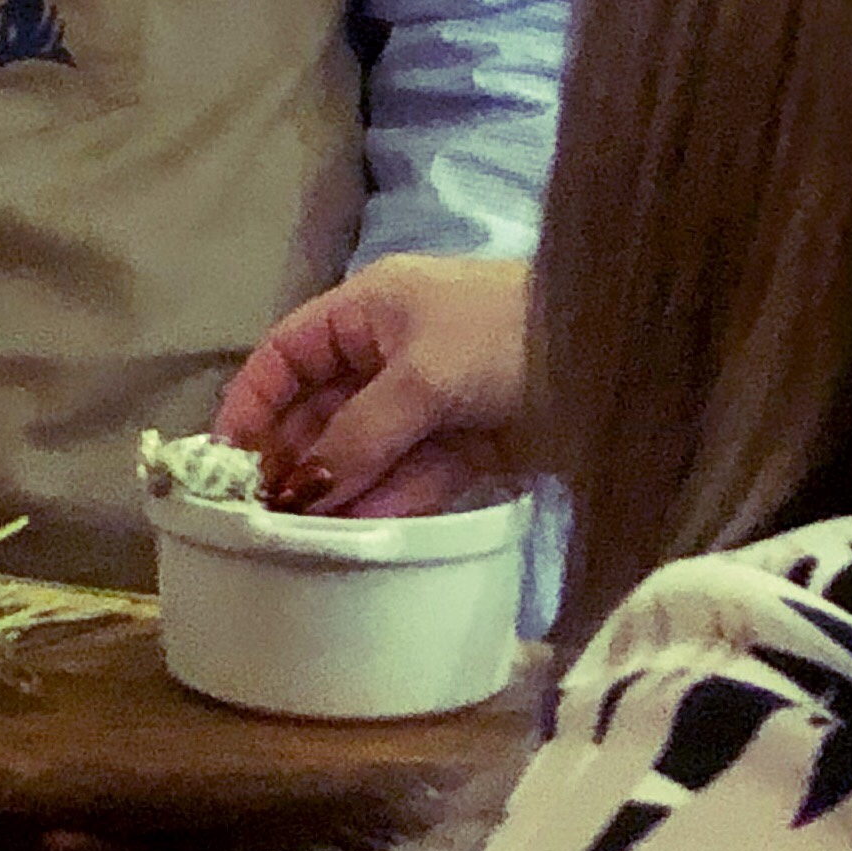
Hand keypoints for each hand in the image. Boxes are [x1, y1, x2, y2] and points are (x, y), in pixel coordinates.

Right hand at [210, 250, 531, 517]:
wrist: (627, 352)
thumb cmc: (508, 334)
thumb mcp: (423, 375)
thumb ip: (357, 435)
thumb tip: (299, 491)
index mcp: (371, 309)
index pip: (288, 352)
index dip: (252, 401)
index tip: (225, 461)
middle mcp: (393, 353)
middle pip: (323, 410)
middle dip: (293, 460)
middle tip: (261, 519)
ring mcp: (432, 401)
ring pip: (367, 451)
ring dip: (337, 492)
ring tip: (301, 541)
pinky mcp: (472, 444)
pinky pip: (414, 477)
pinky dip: (386, 504)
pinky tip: (355, 536)